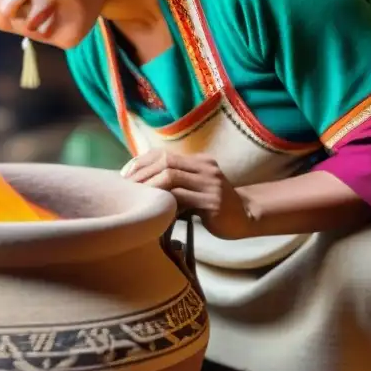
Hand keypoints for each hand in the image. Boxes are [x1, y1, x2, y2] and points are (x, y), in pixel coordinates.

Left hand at [121, 150, 252, 239]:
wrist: (245, 217)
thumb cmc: (214, 206)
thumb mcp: (196, 188)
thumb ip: (176, 183)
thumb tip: (141, 185)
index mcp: (199, 161)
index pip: (164, 153)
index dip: (141, 161)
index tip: (125, 174)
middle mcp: (205, 167)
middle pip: (165, 161)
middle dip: (142, 173)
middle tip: (126, 186)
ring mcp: (210, 183)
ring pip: (171, 176)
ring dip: (150, 186)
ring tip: (137, 196)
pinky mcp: (212, 202)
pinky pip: (181, 197)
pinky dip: (164, 201)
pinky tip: (154, 208)